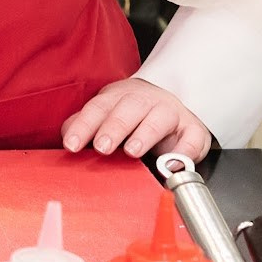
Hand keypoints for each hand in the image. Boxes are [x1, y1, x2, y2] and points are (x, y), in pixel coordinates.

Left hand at [62, 78, 210, 161]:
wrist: (171, 101)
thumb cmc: (132, 114)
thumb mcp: (106, 114)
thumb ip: (86, 125)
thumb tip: (68, 136)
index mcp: (118, 98)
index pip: (98, 108)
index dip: (84, 126)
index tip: (71, 145)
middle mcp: (145, 101)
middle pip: (129, 108)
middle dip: (114, 127)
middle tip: (102, 147)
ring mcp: (171, 113)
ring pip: (160, 118)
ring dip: (145, 134)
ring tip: (132, 151)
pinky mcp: (193, 129)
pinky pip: (192, 137)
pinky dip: (184, 151)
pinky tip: (172, 163)